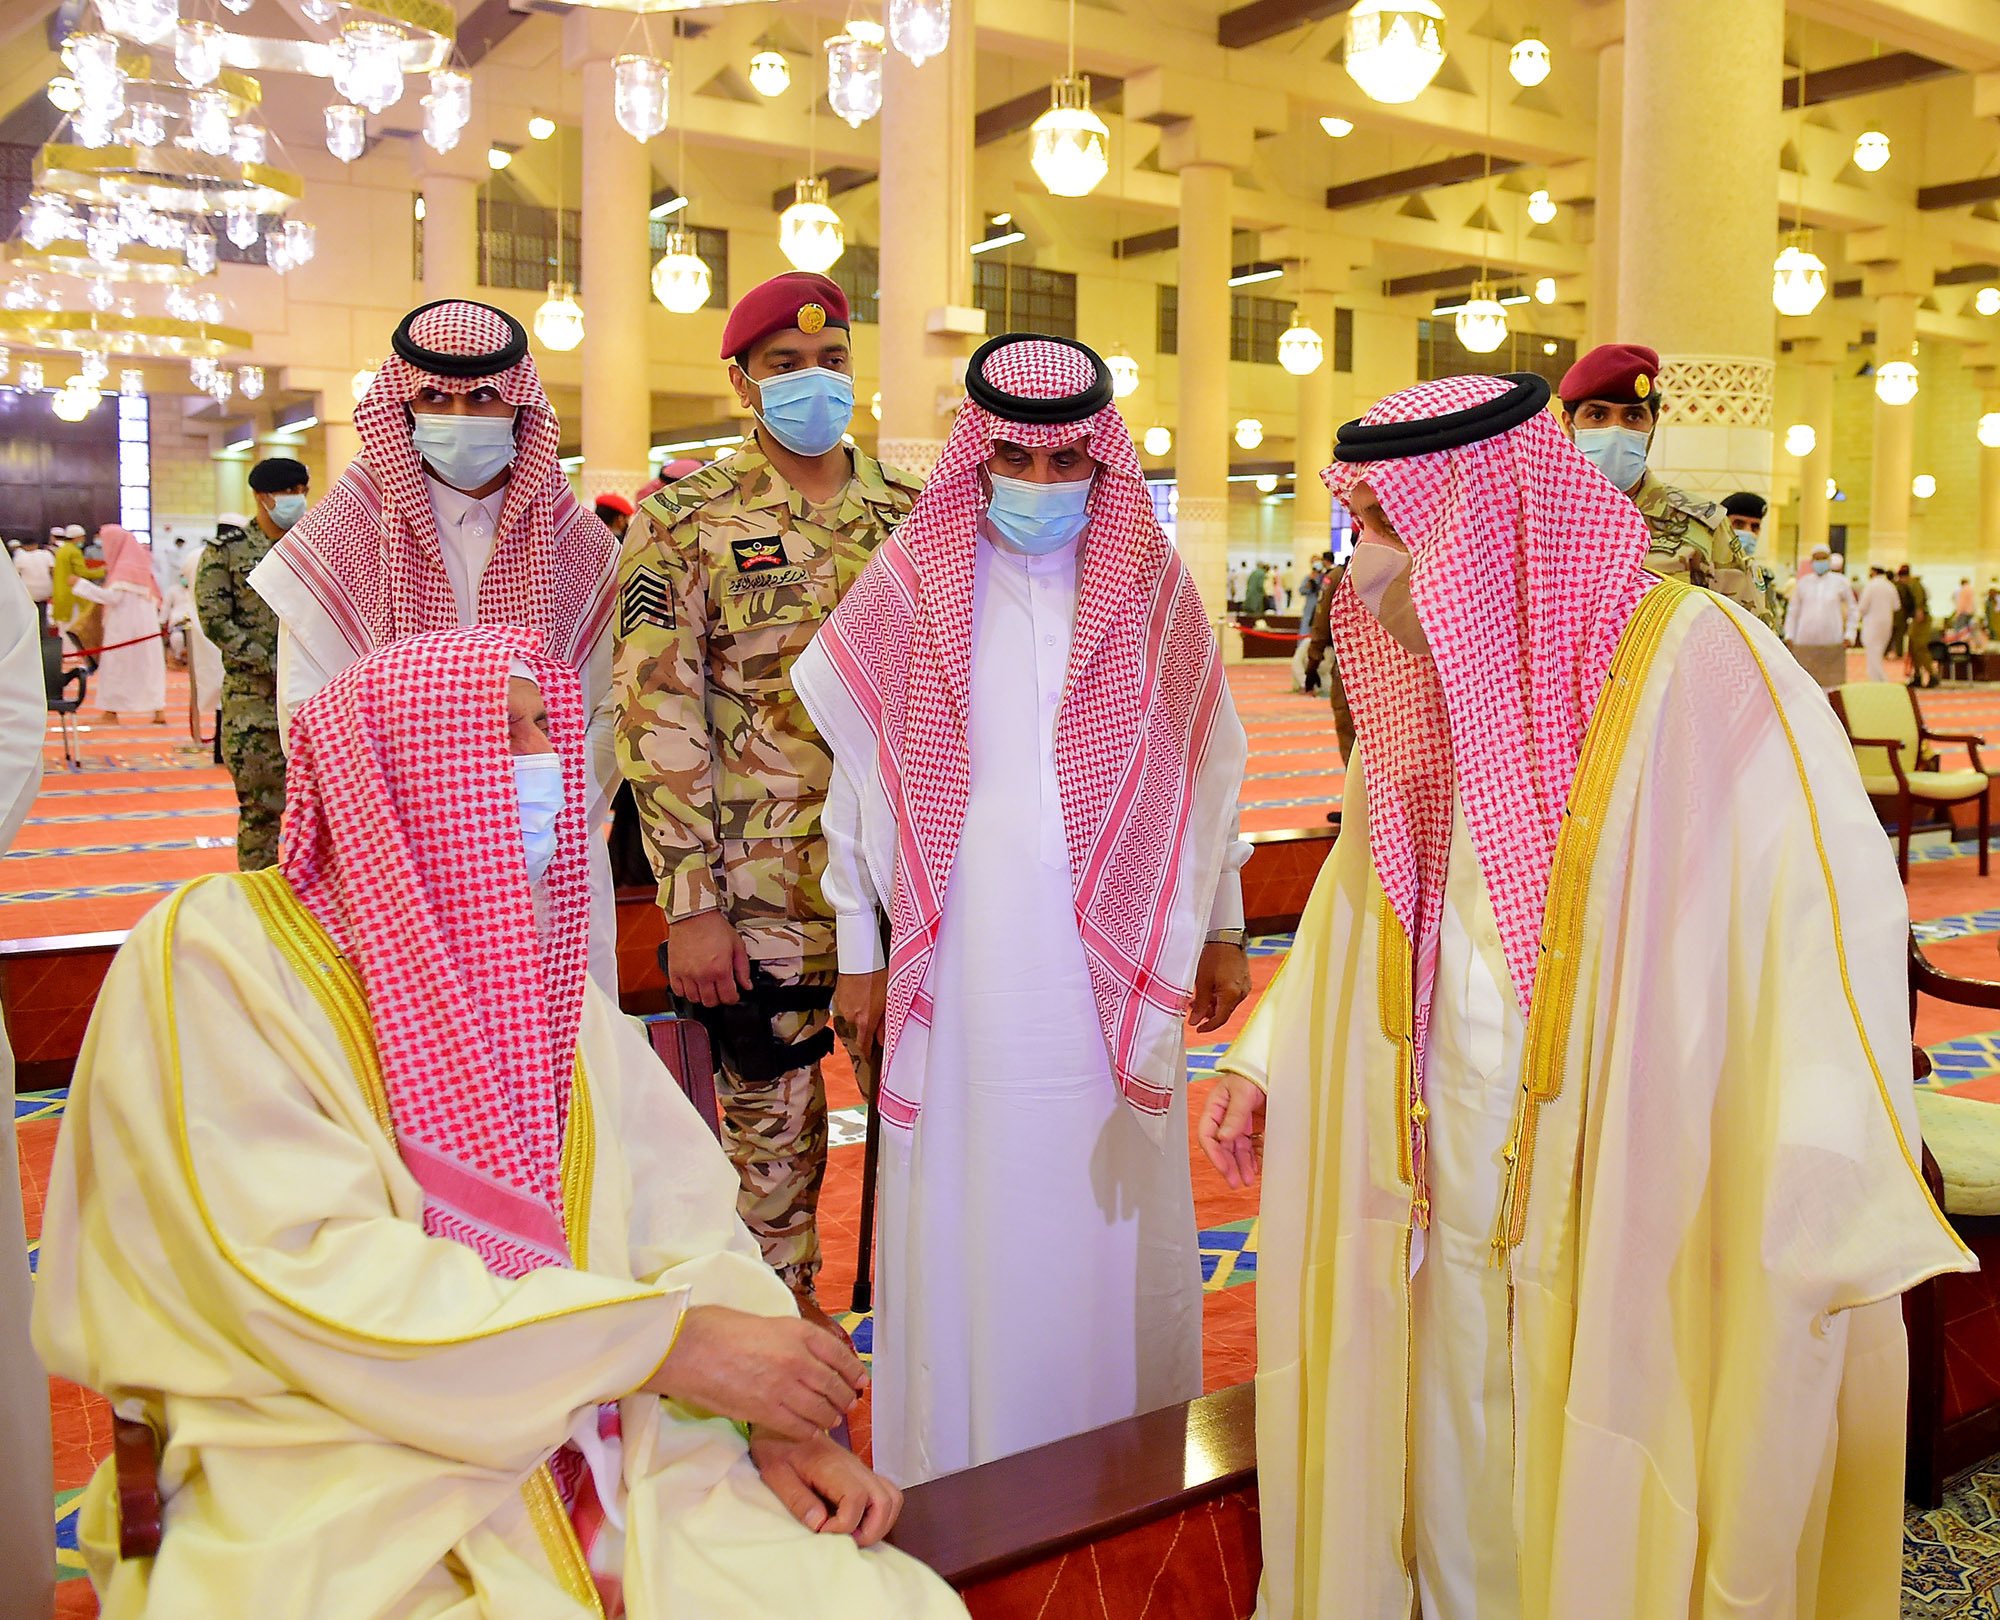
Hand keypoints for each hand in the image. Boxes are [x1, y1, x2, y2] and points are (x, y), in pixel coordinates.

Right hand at [645, 1306, 865, 1440]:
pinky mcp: (766, 1411)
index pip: (840, 1355)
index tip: (860, 1381)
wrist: (688, 1348)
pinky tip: (810, 1431)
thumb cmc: (719, 1329)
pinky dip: (809, 1431)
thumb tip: (810, 1357)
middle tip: (848, 1404)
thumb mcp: (767, 1323)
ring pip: (821, 1409)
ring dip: (830, 1417)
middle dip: (845, 1398)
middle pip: (835, 1386)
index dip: (854, 1371)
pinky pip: (799, 1427)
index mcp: (799, 1332)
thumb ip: (792, 1340)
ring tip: (831, 1419)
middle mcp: (798, 1359)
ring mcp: (784, 1387)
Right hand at [668, 910, 751, 1007]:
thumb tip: (747, 985)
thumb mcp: (737, 945)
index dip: (733, 998)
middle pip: (710, 1002)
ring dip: (702, 996)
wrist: (693, 915)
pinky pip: (678, 991)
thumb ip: (743, 968)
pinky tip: (692, 984)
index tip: (733, 994)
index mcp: (720, 969)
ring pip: (694, 999)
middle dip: (718, 998)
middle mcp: (702, 975)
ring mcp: (686, 974)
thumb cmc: (714, 927)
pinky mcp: (674, 971)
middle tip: (720, 990)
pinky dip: (685, 991)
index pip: (728, 997)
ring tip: (706, 986)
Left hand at [749, 1429, 903, 1546]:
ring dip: (880, 1524)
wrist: (787, 1420)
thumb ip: (798, 1500)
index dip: (844, 1524)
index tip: (822, 1530)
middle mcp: (854, 1466)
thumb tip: (819, 1524)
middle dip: (871, 1531)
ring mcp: (861, 1469)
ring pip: (892, 1498)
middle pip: (885, 1500)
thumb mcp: (776, 1475)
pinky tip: (857, 1522)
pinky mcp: (861, 1473)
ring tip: (853, 1534)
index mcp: (832, 1466)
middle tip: (846, 1540)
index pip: (856, 1498)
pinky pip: (886, 1493)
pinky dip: (880, 1513)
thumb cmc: (778, 1449)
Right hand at [833, 969, 886, 1063]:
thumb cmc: (878, 977)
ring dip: (859, 1012)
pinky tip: (861, 993)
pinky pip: (846, 1006)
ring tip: (869, 999)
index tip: (869, 1055)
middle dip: (866, 1026)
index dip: (867, 1052)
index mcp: (864, 1021)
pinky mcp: (837, 997)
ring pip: (852, 1016)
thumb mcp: (888, 1000)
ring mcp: (842, 1007)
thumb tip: (882, 1039)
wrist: (860, 959)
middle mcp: (851, 1018)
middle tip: (876, 1015)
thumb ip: (884, 1022)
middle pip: (858, 1029)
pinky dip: (853, 1003)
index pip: (863, 1045)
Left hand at [1187, 942, 1250, 1032]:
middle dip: (1208, 1014)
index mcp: (1232, 995)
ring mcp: (1244, 987)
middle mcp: (1241, 993)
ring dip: (1213, 1004)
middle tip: (1192, 1010)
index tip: (1196, 1028)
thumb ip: (1200, 1004)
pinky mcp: (1244, 981)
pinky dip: (1219, 997)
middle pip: (1224, 1012)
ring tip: (1197, 998)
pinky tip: (1208, 991)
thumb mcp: (1202, 981)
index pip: (1220, 1019)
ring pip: (1227, 1004)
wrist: (1226, 937)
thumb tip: (1194, 1021)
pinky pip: (1231, 995)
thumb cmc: (1213, 957)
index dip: (1207, 1027)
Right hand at [1197, 1073, 1265, 1189]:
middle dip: (1228, 1165)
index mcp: (1215, 1108)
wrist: (1274, 1066)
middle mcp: (1225, 1118)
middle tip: (1236, 1182)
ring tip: (1249, 1180)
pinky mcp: (1255, 1127)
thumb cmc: (1253, 1072)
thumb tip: (1223, 1138)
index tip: (1224, 1168)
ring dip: (1241, 1165)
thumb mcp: (1243, 1092)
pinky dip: (1254, 1158)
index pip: (1207, 1135)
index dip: (1214, 1154)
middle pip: (1222, 1147)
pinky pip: (1252, 1146)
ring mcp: (1240, 1123)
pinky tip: (1258, 1168)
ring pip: (1237, 1150)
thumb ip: (1234, 1115)